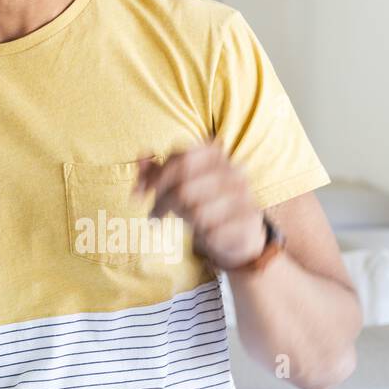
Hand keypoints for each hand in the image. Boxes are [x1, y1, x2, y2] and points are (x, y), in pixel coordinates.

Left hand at [134, 142, 266, 269]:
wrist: (241, 230)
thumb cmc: (203, 201)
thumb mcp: (178, 184)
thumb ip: (156, 171)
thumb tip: (141, 158)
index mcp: (214, 154)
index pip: (179, 159)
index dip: (155, 176)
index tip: (140, 192)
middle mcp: (232, 171)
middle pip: (184, 186)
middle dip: (161, 201)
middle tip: (153, 214)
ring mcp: (243, 195)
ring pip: (196, 211)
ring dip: (180, 220)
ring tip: (179, 223)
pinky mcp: (248, 220)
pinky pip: (212, 230)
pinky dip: (200, 234)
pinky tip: (201, 234)